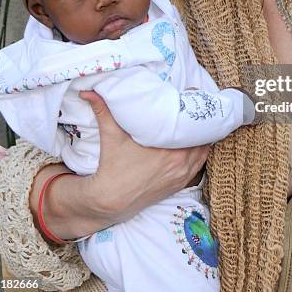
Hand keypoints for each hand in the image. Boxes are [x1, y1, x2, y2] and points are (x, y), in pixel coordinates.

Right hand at [32, 91, 209, 238]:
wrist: (111, 200)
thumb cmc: (112, 166)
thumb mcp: (110, 135)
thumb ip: (103, 110)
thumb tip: (88, 91)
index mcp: (168, 149)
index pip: (191, 123)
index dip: (193, 107)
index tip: (192, 93)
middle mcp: (180, 162)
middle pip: (200, 135)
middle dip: (198, 120)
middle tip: (193, 105)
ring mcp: (182, 174)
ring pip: (203, 149)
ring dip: (201, 136)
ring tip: (196, 121)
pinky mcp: (181, 183)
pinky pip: (200, 164)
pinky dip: (200, 152)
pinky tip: (195, 142)